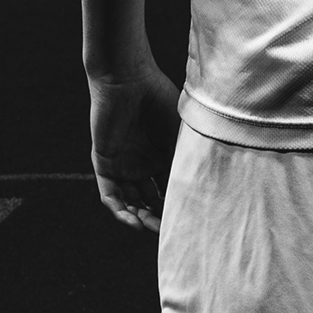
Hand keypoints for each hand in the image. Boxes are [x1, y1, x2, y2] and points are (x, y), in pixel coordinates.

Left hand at [88, 56, 180, 233]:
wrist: (128, 79)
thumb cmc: (158, 100)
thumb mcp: (180, 136)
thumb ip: (187, 161)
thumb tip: (208, 192)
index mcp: (161, 156)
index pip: (169, 190)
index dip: (177, 206)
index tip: (190, 221)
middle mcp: (142, 164)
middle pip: (150, 201)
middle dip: (159, 218)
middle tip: (172, 232)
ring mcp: (122, 165)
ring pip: (130, 201)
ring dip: (140, 218)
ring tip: (153, 230)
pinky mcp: (104, 163)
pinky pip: (109, 194)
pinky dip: (119, 209)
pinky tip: (133, 220)